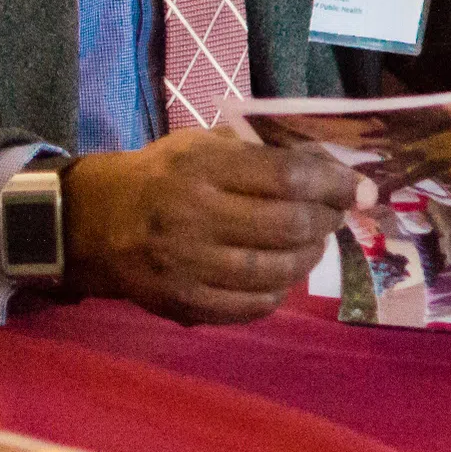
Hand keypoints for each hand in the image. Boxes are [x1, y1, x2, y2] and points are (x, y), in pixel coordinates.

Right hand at [62, 127, 368, 324]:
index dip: (333, 184)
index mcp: (200, 167)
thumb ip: (259, 154)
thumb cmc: (161, 175)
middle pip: (288, 225)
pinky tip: (281, 274)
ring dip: (309, 257)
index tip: (358, 189)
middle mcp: (193, 216)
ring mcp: (187, 266)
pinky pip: (252, 306)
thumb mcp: (201, 145)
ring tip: (312, 244)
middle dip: (326, 221)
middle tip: (334, 216)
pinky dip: (278, 291)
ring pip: (276, 271)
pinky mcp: (183, 305)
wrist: (92, 223)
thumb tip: (331, 170)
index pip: (287, 177)